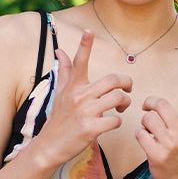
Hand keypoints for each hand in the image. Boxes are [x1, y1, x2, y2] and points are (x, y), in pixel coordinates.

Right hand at [37, 31, 131, 165]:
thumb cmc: (58, 119)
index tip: (89, 31)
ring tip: (121, 108)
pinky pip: (115, 120)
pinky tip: (113, 123)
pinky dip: (118, 122)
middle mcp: (78, 96)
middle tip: (128, 90)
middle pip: (113, 79)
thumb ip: (65, 71)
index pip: (79, 62)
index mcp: (73, 86)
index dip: (84, 45)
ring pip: (117, 98)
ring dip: (125, 103)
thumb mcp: (60, 94)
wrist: (49, 147)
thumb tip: (61, 50)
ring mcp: (84, 112)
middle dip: (127, 83)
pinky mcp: (90, 129)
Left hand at [136, 71, 177, 178]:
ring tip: (151, 130)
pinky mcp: (157, 155)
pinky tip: (147, 142)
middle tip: (149, 108)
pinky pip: (140, 134)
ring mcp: (171, 145)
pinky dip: (140, 135)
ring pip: (148, 119)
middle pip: (160, 104)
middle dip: (150, 104)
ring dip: (145, 123)